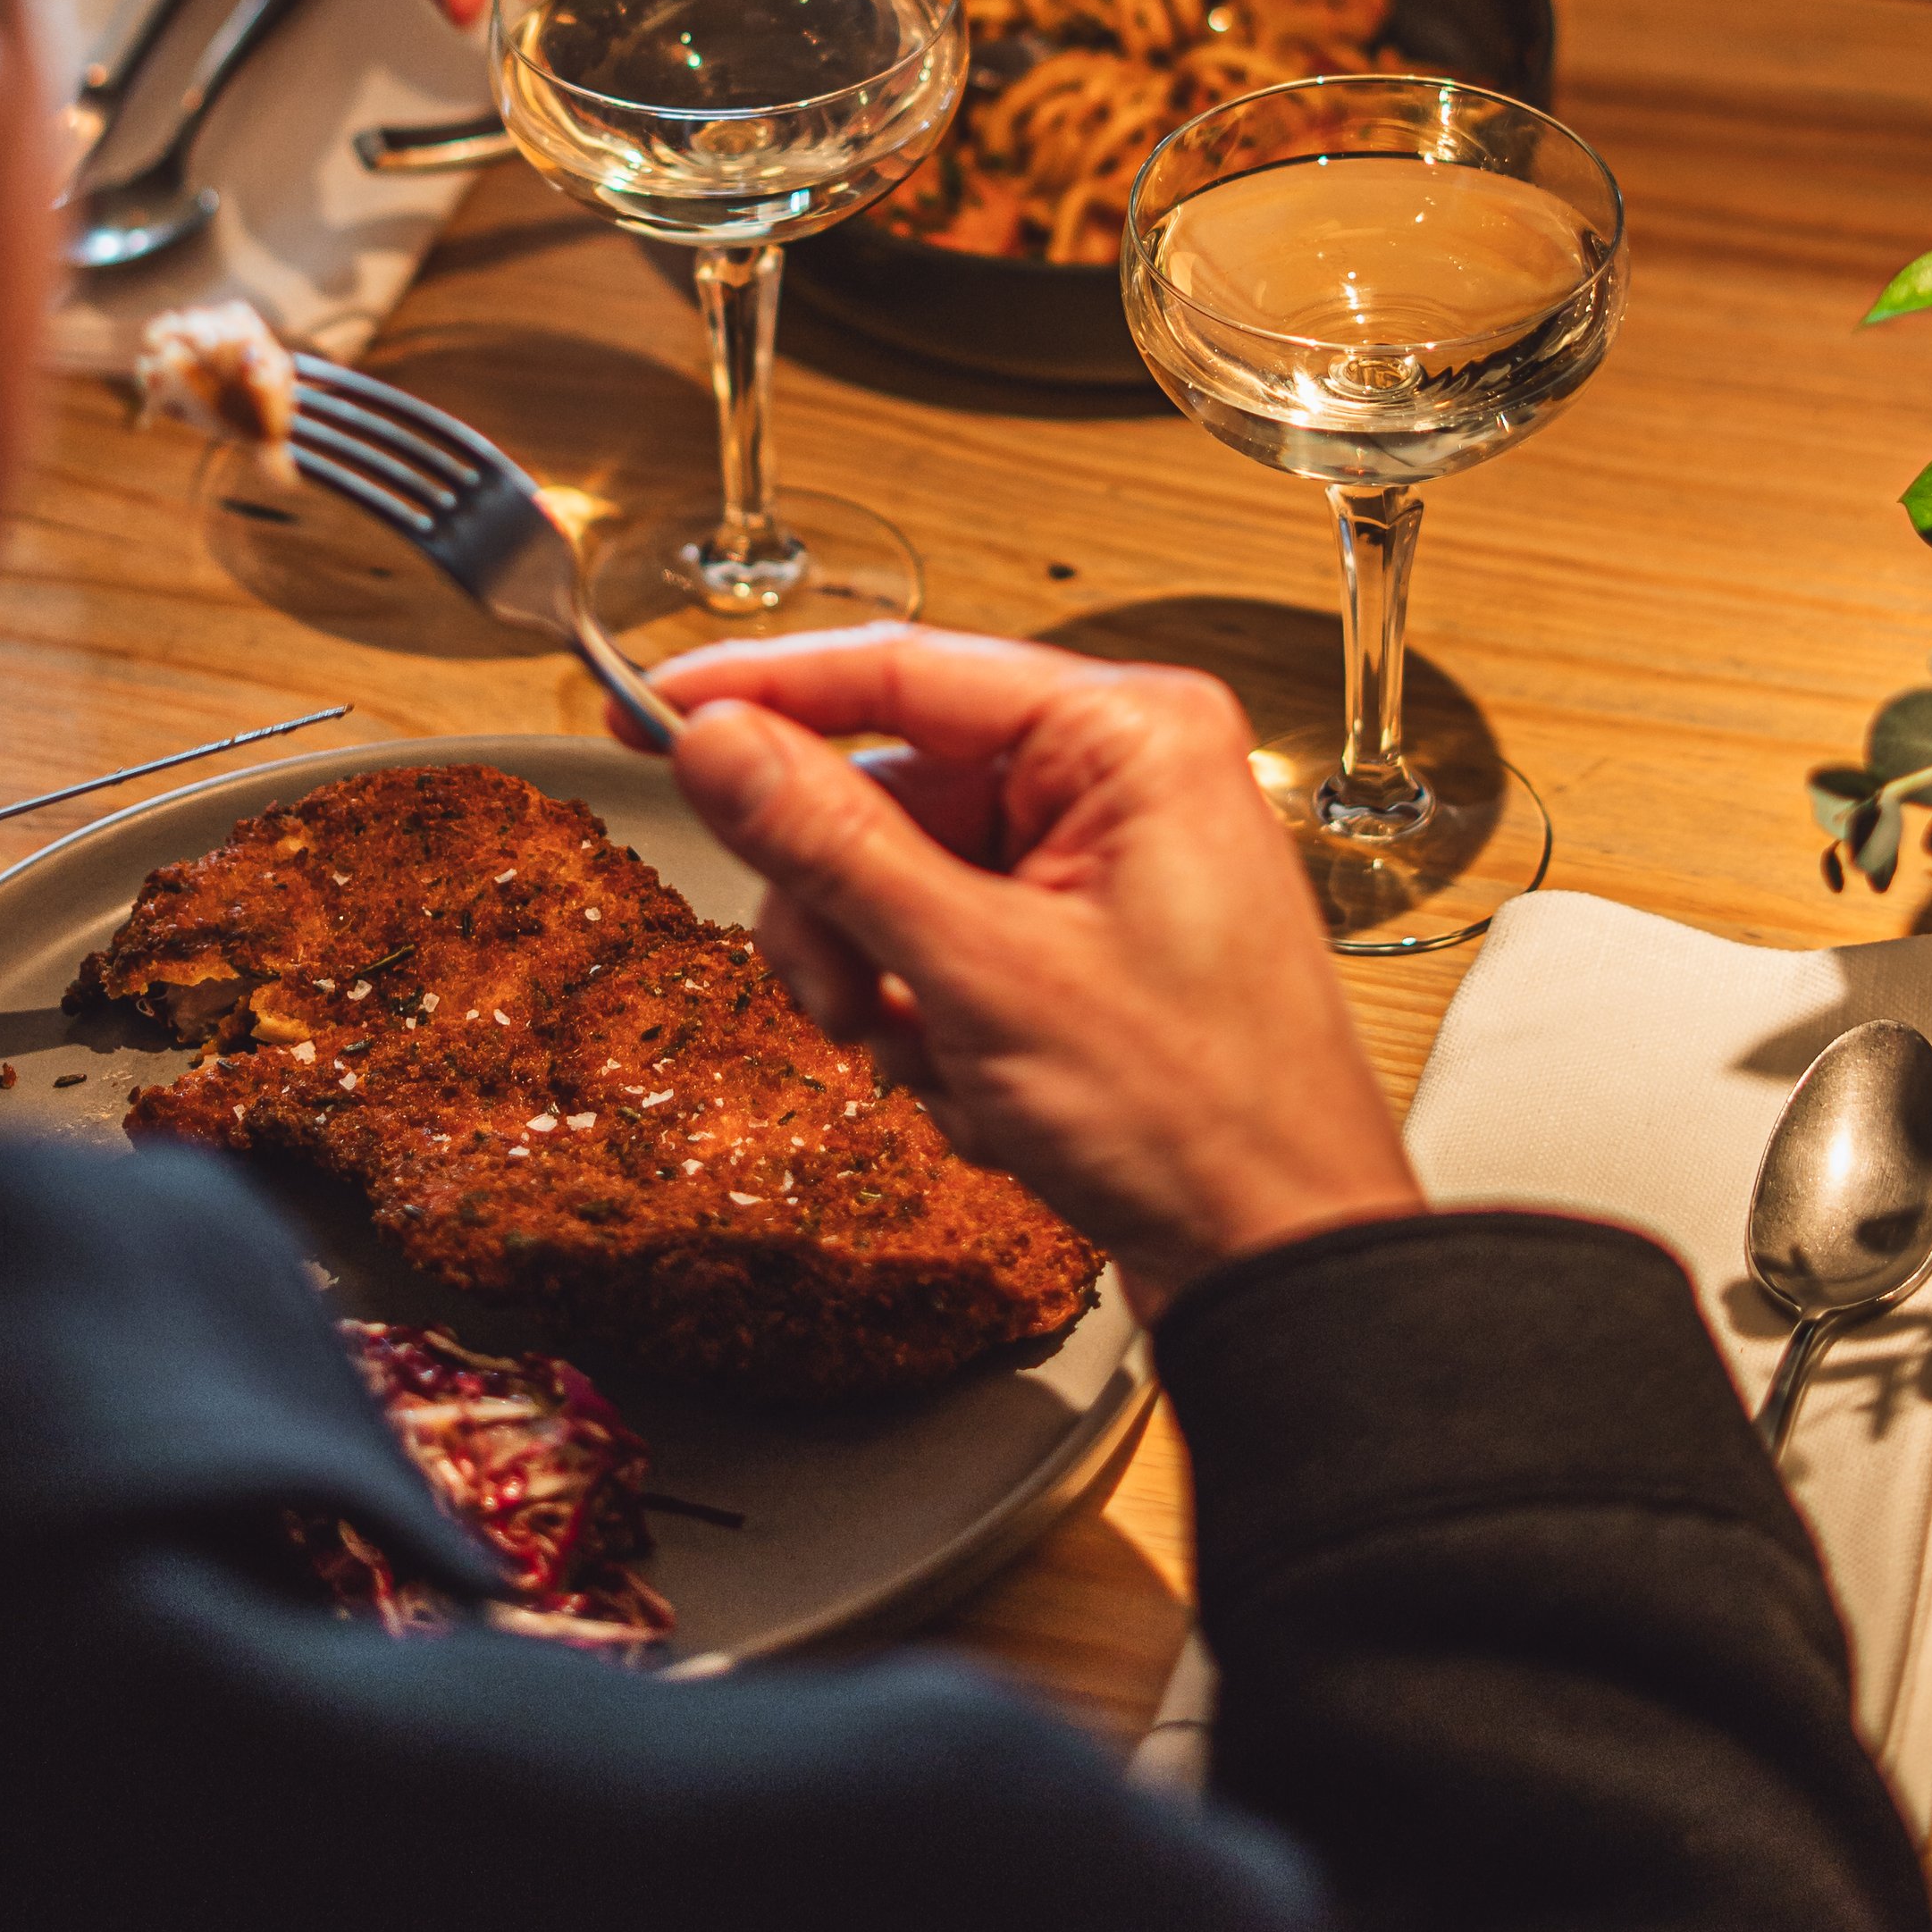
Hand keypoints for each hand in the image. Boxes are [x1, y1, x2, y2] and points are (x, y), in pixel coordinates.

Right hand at [621, 626, 1421, 1318]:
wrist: (1281, 1262)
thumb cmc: (1201, 1116)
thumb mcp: (979, 972)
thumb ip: (833, 845)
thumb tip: (720, 743)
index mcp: (1128, 735)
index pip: (903, 669)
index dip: (763, 694)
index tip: (650, 709)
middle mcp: (1120, 779)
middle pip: (889, 792)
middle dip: (845, 913)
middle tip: (848, 1001)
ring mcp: (1103, 864)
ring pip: (899, 880)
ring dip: (883, 985)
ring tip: (930, 1062)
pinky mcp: (1083, 942)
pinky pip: (944, 944)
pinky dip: (932, 1025)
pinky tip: (981, 1091)